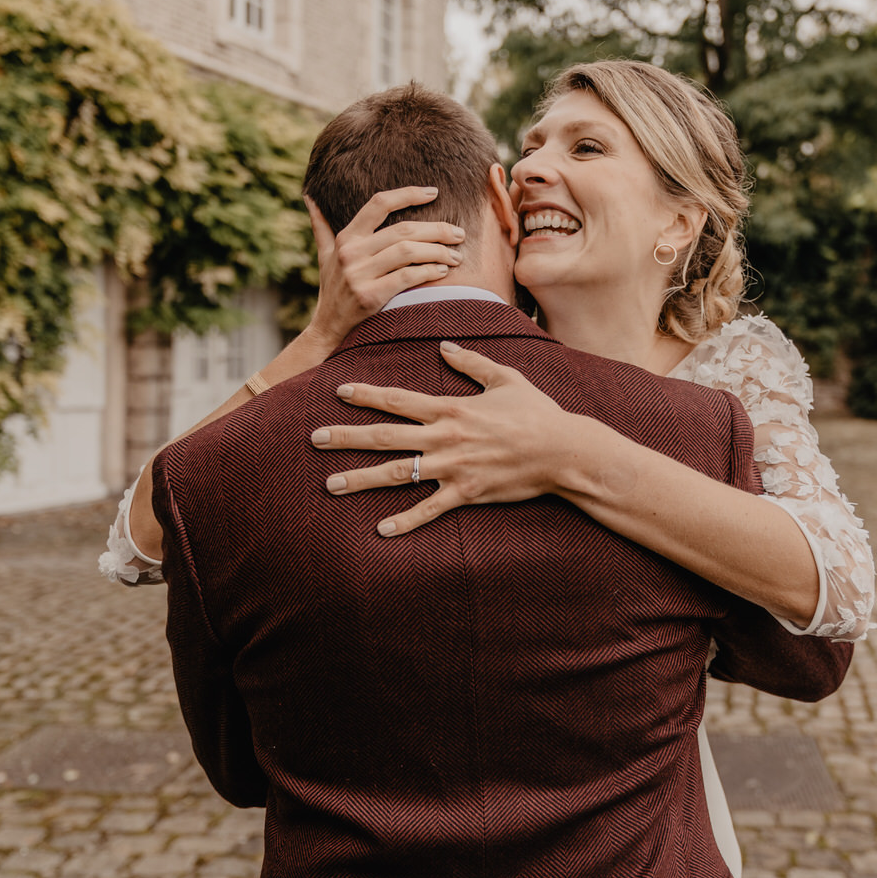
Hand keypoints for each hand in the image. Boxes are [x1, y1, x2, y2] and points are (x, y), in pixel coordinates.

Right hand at [302, 188, 465, 352]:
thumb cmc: (332, 288)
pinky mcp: (370, 296)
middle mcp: (351, 252)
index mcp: (346, 237)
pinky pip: (407, 277)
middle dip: (437, 229)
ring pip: (408, 252)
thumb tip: (310, 196)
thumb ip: (321, 225)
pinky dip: (429, 272)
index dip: (408, 194)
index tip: (434, 192)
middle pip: (403, 230)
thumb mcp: (324, 254)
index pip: (379, 204)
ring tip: (456, 255)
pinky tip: (443, 271)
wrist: (327, 328)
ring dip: (438, 252)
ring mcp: (359, 274)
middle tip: (458, 234)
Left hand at [311, 342, 575, 533]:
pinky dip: (405, 521)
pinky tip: (381, 530)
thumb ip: (472, 363)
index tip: (338, 392)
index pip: (398, 400)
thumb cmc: (536, 412)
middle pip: (385, 436)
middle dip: (346, 437)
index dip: (366, 395)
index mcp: (450, 408)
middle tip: (314, 439)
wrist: (562, 450)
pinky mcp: (466, 494)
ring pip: (397, 475)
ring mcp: (452, 468)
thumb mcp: (506, 378)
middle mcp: (444, 438)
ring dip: (360, 480)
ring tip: (330, 485)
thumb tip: (444, 346)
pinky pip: (429, 510)